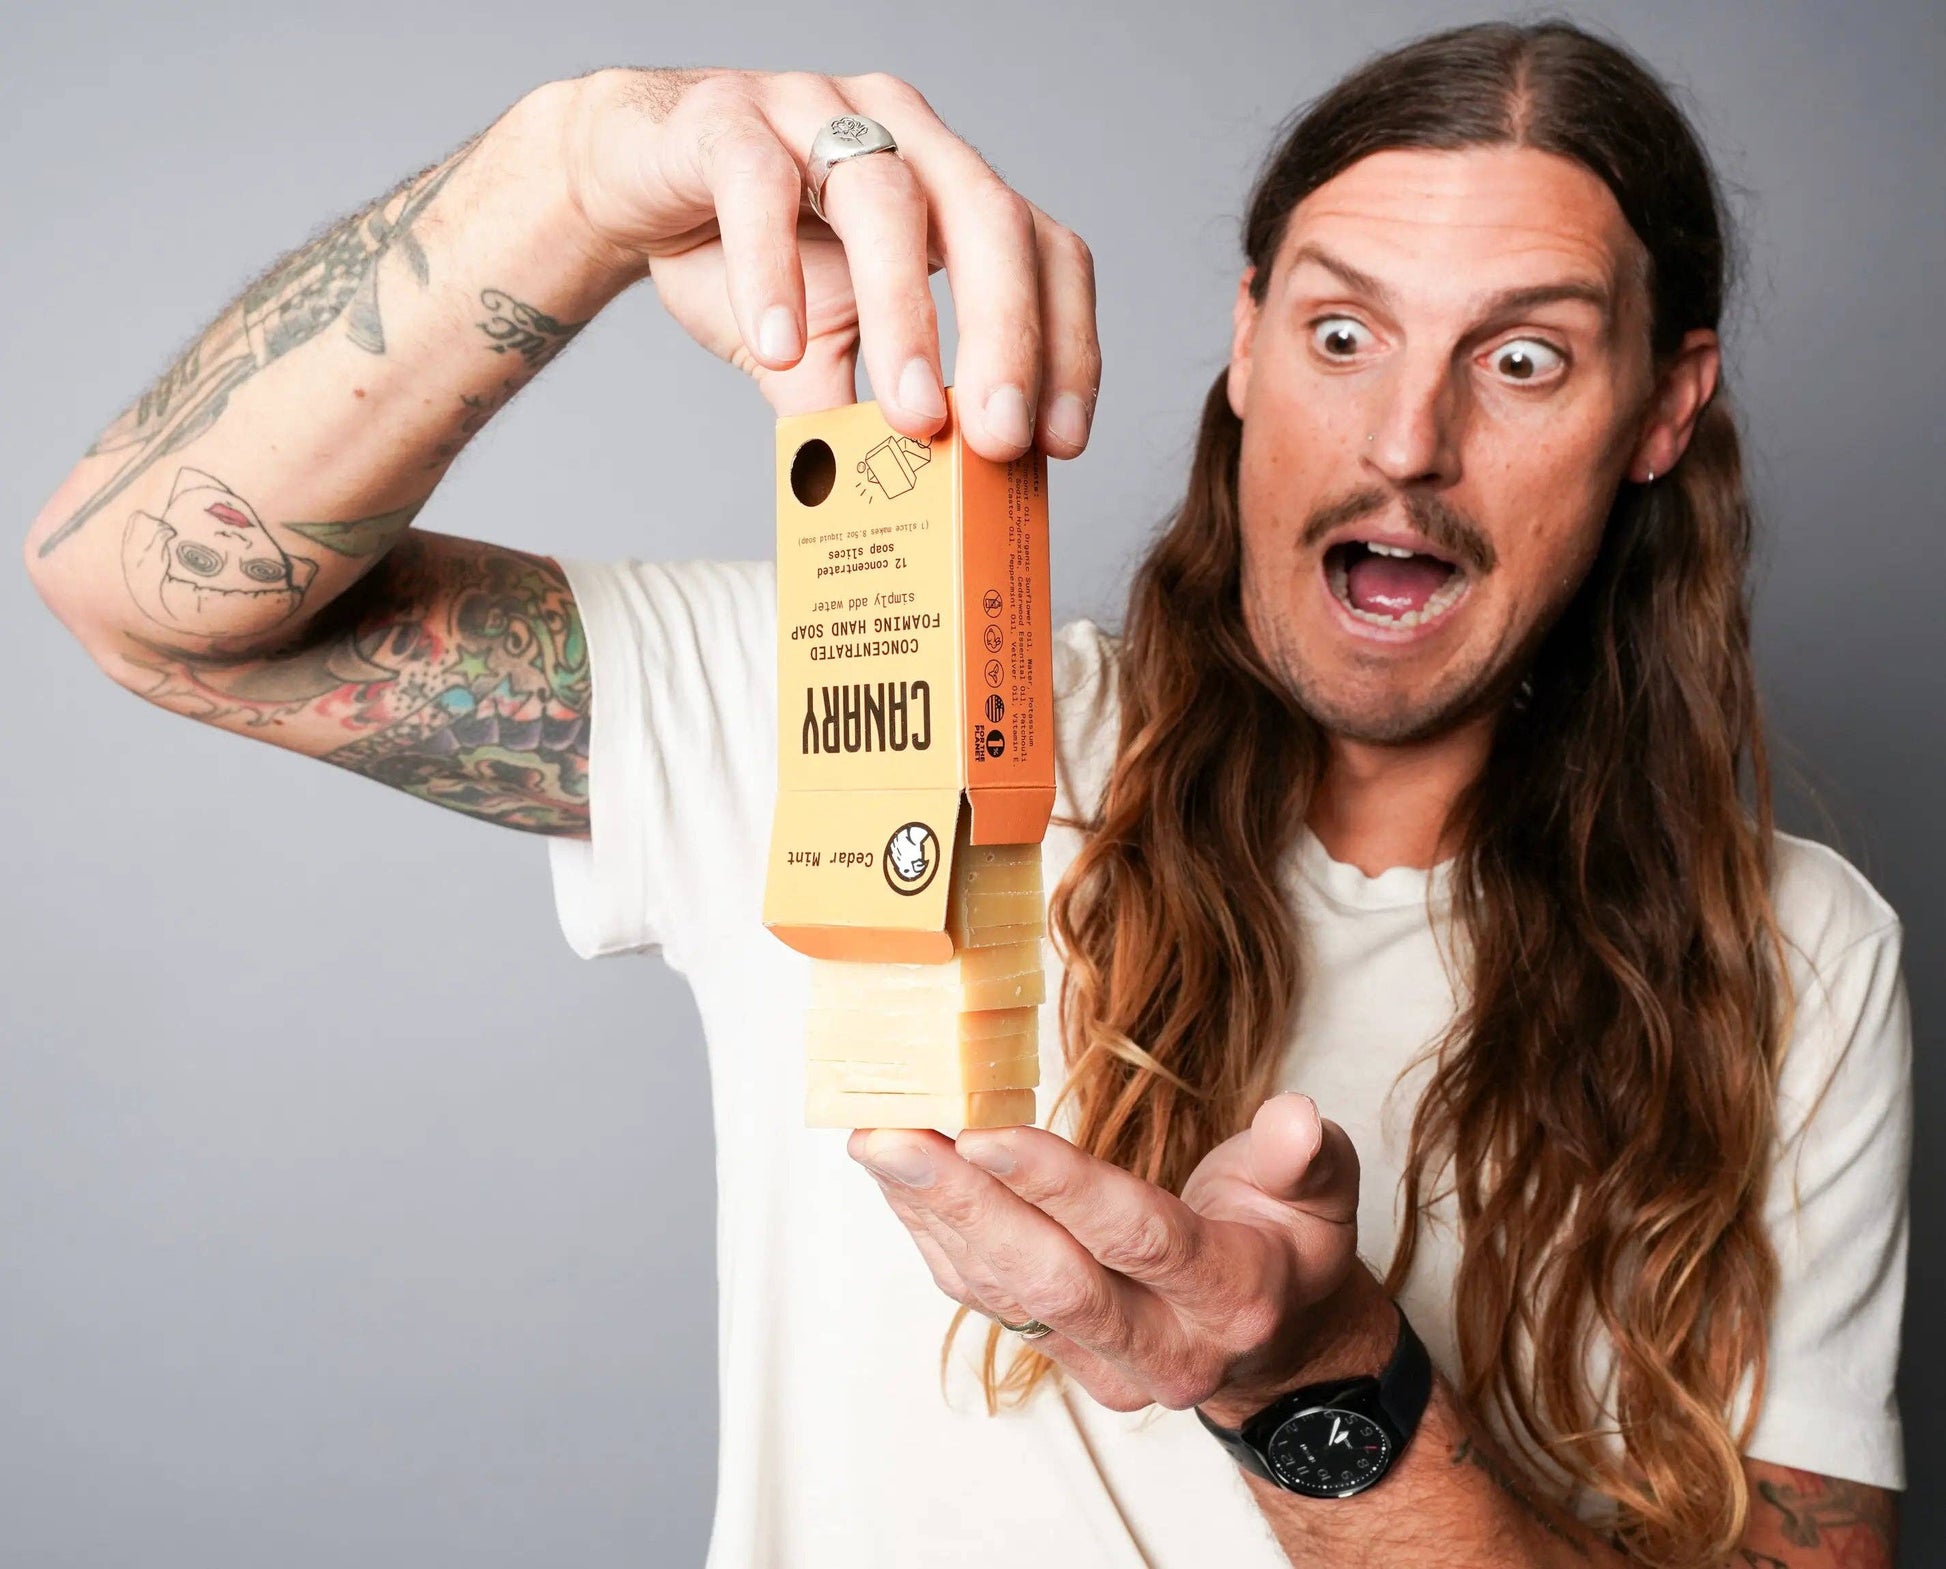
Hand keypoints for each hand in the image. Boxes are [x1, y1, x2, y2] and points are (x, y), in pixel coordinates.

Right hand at [555, 67, 1099, 457]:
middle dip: (1007, 336)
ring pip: (885, 198)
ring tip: (906, 416)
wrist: (626, 181)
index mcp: (950, 187)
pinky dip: (773, 272)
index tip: (1060, 441)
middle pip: (990, 218)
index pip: (1043, 251)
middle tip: (999, 437)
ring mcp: (819, 112)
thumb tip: (898, 506)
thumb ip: (856, 408)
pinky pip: (759, 185)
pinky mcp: (728, 119)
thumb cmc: (739, 251)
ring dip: (904, 315)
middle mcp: (904, 134)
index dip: (1067, 343)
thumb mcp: (813, 350)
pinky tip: (778, 348)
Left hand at [848, 1093, 1378, 1418]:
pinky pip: (987, 1298)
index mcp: (1232, 1296)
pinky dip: (936, 1235)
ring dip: (930, 1216)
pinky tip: (901, 1180)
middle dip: (961, 1204)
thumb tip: (1296, 1117)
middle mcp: (1165, 1345)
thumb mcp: (1322, 1196)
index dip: (1059, 1186)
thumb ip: (1304, 1157)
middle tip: (889, 1137)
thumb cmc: (1290, 1250)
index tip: (985, 1133)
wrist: (1279, 1347)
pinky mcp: (1063, 1356)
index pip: (1136, 1237)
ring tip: (876, 1141)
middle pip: (1048, 1279)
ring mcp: (1107, 1363)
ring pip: (1003, 1293)